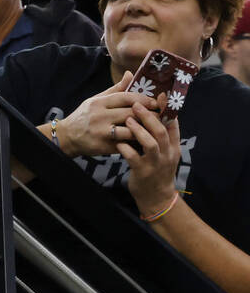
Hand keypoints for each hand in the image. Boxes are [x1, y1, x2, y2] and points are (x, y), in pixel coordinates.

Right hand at [56, 71, 156, 156]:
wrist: (67, 136)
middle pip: (131, 113)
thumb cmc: (84, 116)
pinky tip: (144, 141)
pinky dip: (136, 142)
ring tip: (155, 130)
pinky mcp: (104, 146)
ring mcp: (102, 131)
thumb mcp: (96, 100)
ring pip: (130, 130)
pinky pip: (126, 144)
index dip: (144, 99)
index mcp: (99, 102)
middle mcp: (100, 116)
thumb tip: (130, 74)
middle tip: (162, 116)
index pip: (126, 97)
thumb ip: (115, 89)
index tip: (157, 102)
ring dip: (144, 130)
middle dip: (149, 115)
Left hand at [119, 98, 180, 216]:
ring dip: (138, 130)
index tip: (160, 94)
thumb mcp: (163, 152)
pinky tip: (118, 143)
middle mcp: (167, 154)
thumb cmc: (156, 169)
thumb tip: (158, 112)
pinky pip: (134, 158)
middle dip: (149, 116)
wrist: (155, 198)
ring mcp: (156, 164)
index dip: (167, 109)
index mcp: (172, 147)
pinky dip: (125, 148)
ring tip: (127, 120)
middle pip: (161, 131)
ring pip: (151, 144)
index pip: (173, 125)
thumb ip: (161, 134)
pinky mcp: (143, 173)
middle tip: (136, 105)